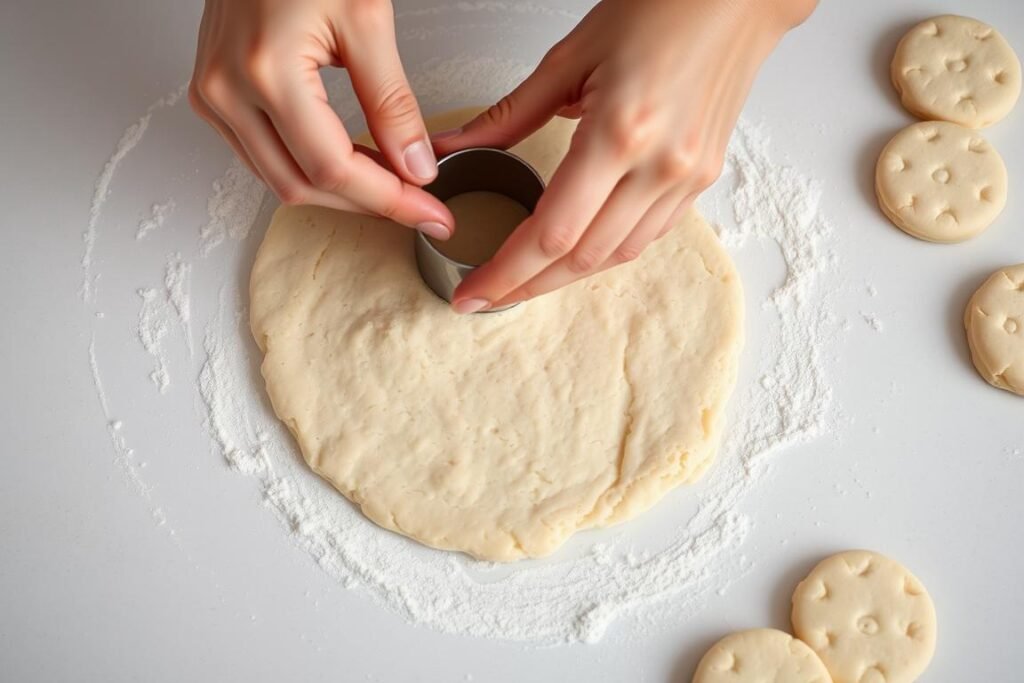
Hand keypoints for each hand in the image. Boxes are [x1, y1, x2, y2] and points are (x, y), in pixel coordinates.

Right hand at [189, 0, 452, 238]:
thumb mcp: (366, 18)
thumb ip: (392, 102)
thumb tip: (415, 166)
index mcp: (265, 71)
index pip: (332, 167)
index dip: (387, 199)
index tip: (430, 211)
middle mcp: (227, 90)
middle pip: (302, 185)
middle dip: (366, 202)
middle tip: (420, 205)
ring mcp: (213, 95)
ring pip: (279, 179)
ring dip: (338, 190)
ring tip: (390, 184)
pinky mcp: (213, 94)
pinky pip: (262, 156)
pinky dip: (309, 168)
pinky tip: (349, 163)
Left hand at [434, 0, 815, 312]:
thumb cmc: (659, 9)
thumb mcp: (569, 57)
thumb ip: (510, 115)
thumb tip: (455, 147)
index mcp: (620, 132)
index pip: (551, 232)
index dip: (506, 272)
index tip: (472, 293)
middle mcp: (660, 166)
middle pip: (581, 258)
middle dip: (527, 286)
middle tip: (486, 297)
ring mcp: (687, 178)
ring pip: (616, 256)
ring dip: (565, 276)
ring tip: (524, 279)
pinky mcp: (703, 179)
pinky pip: (647, 235)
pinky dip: (606, 252)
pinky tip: (577, 251)